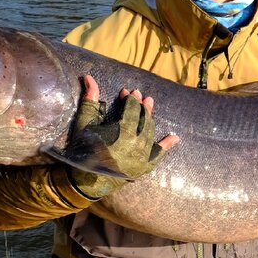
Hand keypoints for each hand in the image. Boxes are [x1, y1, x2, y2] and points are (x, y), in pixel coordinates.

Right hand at [66, 75, 178, 198]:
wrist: (85, 180)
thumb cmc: (83, 150)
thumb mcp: (84, 124)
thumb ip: (90, 100)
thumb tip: (88, 77)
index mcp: (122, 132)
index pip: (132, 109)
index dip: (130, 99)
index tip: (127, 92)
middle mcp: (136, 144)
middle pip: (144, 119)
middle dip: (142, 106)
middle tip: (140, 95)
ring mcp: (142, 157)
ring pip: (151, 132)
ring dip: (150, 118)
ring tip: (149, 106)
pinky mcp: (144, 168)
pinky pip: (158, 155)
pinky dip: (166, 145)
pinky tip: (174, 137)